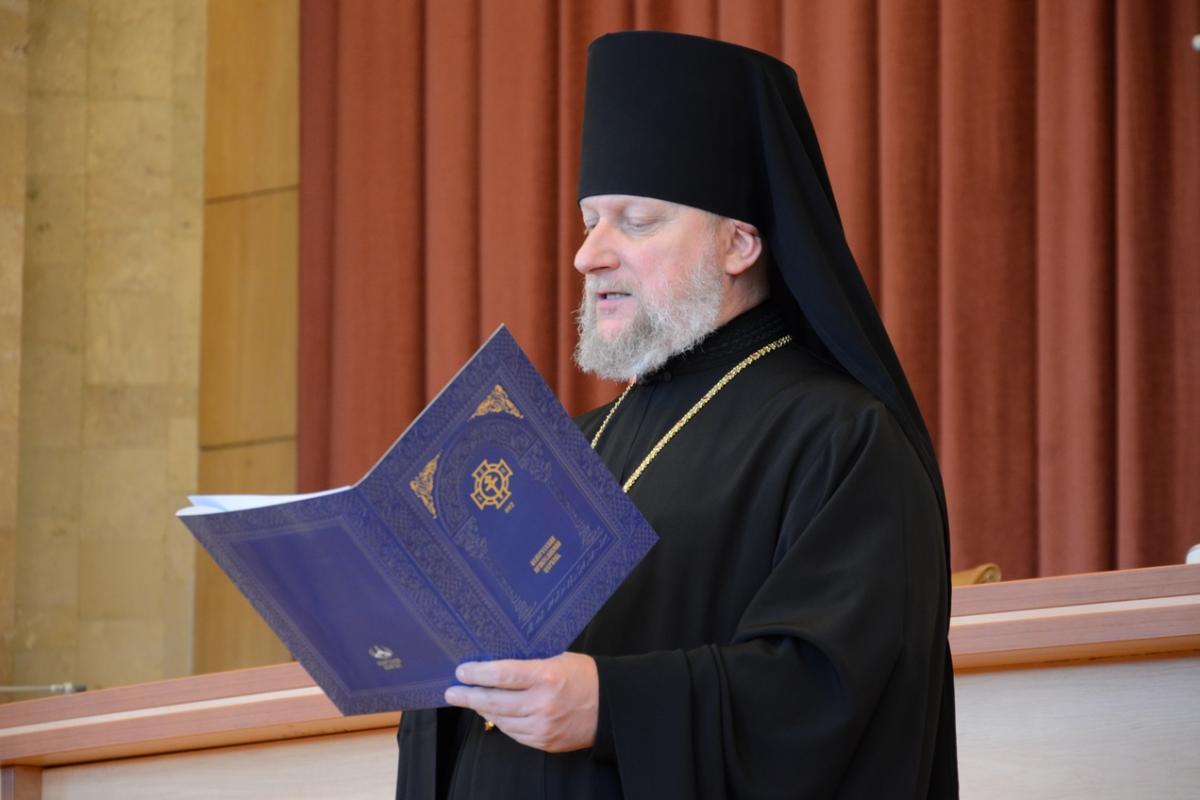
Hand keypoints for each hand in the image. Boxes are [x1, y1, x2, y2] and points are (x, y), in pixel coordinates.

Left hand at [443, 652, 598, 752]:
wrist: (612, 706)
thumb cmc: (586, 677)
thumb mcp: (559, 659)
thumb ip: (530, 663)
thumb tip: (496, 663)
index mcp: (547, 676)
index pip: (502, 674)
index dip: (478, 674)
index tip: (462, 671)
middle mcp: (542, 703)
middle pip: (495, 701)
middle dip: (469, 695)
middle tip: (452, 692)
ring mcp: (543, 726)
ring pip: (501, 719)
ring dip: (482, 709)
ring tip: (470, 700)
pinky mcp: (545, 742)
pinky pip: (514, 733)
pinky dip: (502, 722)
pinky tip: (493, 713)